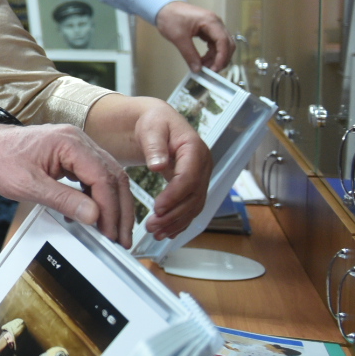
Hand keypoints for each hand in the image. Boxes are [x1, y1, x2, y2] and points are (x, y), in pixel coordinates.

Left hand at [0, 117, 134, 246]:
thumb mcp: (28, 185)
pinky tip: (93, 215)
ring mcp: (77, 145)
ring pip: (108, 176)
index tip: (110, 231)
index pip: (103, 178)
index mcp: (70, 143)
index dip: (110, 208)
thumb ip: (63, 200)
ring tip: (113, 230)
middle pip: (113, 176)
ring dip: (113, 204)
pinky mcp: (72, 154)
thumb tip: (93, 215)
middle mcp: (78, 140)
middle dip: (120, 209)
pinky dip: (98, 196)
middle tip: (121, 237)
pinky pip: (94, 174)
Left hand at [130, 102, 212, 238]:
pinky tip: (167, 232)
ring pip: (194, 206)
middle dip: (174, 214)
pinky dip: (180, 221)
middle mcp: (203, 165)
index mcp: (195, 150)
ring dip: (176, 222)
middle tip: (152, 227)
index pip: (189, 178)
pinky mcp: (193, 185)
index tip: (157, 208)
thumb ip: (154, 146)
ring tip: (156, 233)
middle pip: (194, 196)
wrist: (157, 122)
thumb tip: (158, 166)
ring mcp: (200, 176)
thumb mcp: (151, 127)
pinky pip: (191, 207)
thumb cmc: (154, 122)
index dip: (175, 195)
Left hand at [155, 1, 233, 71]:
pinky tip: (203, 60)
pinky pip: (214, 44)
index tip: (215, 69)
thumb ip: (189, 54)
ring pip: (221, 45)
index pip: (223, 41)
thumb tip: (197, 69)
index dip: (221, 57)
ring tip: (204, 67)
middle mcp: (215, 23)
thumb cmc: (170, 17)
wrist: (163, 8)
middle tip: (211, 71)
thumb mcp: (178, 38)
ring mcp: (212, 26)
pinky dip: (211, 53)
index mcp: (211, 21)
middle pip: (227, 44)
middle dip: (221, 59)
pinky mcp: (207, 30)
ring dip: (215, 57)